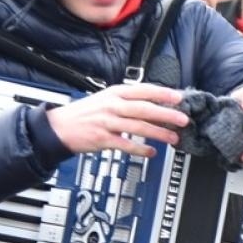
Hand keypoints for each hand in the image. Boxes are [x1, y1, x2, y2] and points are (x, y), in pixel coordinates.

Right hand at [46, 83, 186, 157]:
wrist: (59, 127)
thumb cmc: (85, 113)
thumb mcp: (106, 99)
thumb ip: (128, 100)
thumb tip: (155, 103)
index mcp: (114, 93)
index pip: (142, 90)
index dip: (162, 94)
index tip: (179, 97)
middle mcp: (112, 106)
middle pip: (144, 109)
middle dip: (166, 114)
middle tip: (183, 119)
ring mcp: (107, 122)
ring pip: (138, 127)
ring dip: (158, 133)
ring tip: (173, 138)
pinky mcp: (103, 139)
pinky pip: (126, 145)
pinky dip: (140, 149)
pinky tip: (151, 152)